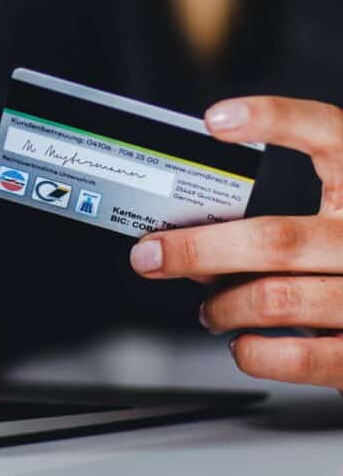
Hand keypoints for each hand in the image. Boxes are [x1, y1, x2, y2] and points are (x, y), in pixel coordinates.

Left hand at [130, 95, 342, 387]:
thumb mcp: (342, 209)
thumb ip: (291, 210)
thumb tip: (199, 232)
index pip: (329, 133)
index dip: (274, 118)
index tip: (215, 120)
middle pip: (276, 240)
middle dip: (198, 250)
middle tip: (151, 256)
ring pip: (278, 299)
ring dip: (223, 306)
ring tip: (208, 309)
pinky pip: (307, 357)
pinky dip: (257, 353)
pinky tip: (243, 344)